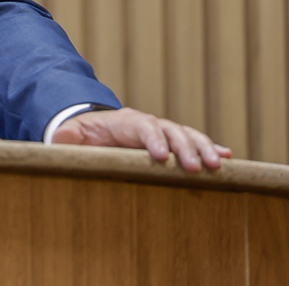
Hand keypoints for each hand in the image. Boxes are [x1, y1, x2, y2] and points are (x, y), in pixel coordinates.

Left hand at [52, 107, 232, 171]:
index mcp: (124, 121)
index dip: (153, 139)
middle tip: (196, 168)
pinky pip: (193, 142)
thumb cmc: (82, 135)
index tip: (162, 157)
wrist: (92, 129)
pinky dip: (210, 147)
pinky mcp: (171, 142)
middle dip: (185, 147)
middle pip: (170, 130)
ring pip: (186, 134)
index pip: (143, 126)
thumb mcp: (71, 134)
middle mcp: (147, 123)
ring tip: (218, 165)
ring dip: (203, 147)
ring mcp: (162, 131)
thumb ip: (66, 136)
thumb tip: (60, 138)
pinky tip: (227, 158)